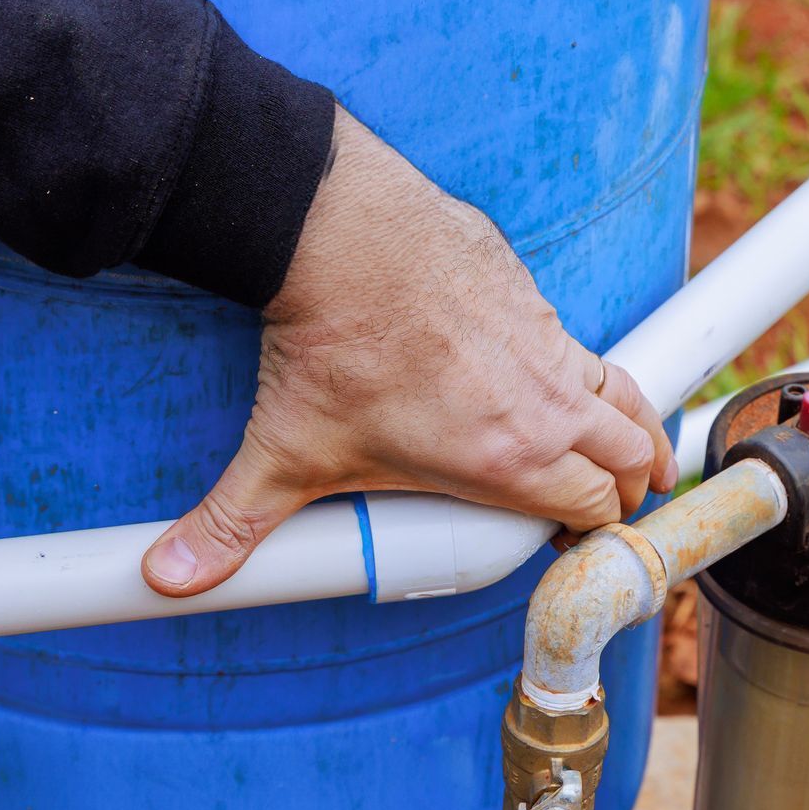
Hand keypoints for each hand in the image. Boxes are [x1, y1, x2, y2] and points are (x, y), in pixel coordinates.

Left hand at [142, 106, 677, 596]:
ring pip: (625, 398)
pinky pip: (586, 345)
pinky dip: (591, 370)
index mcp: (509, 460)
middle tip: (611, 501)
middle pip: (629, 458)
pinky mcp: (535, 295)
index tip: (570, 538)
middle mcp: (546, 404)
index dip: (592, 531)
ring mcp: (549, 344)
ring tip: (635, 450)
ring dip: (632, 429)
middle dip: (629, 488)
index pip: (594, 510)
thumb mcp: (285, 451)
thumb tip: (172, 577)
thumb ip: (233, 525)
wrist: (341, 232)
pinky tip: (564, 378)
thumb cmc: (328, 345)